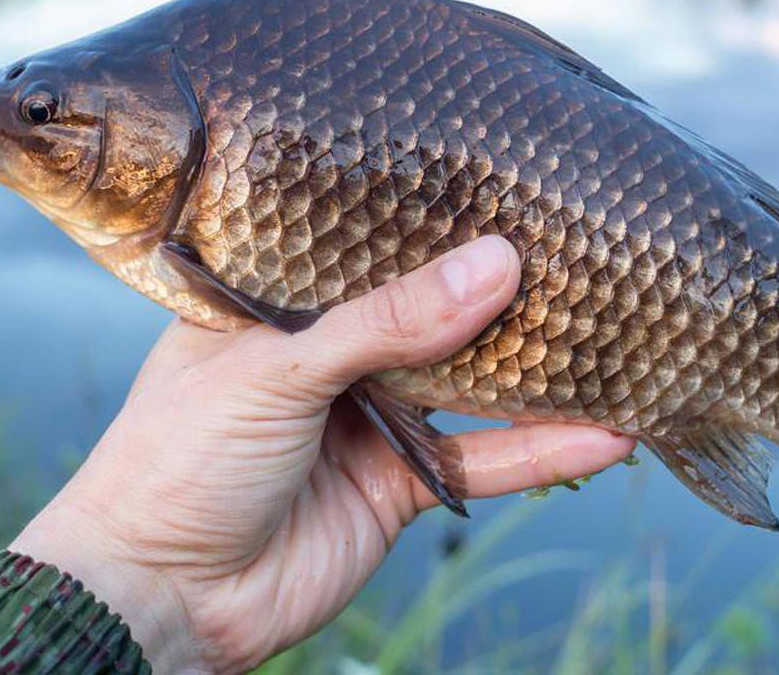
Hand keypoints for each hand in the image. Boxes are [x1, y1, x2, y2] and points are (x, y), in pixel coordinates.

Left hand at [10, 236, 634, 672]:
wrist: (160, 600)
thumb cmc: (178, 459)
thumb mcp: (276, 368)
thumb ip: (387, 321)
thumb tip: (497, 262)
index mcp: (274, 301)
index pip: (359, 241)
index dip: (426, 215)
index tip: (505, 178)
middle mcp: (325, 352)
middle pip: (427, 308)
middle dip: (497, 286)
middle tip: (582, 246)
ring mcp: (366, 417)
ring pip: (468, 381)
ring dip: (536, 367)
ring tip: (618, 332)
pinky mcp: (398, 484)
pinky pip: (481, 459)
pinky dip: (540, 449)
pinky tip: (604, 432)